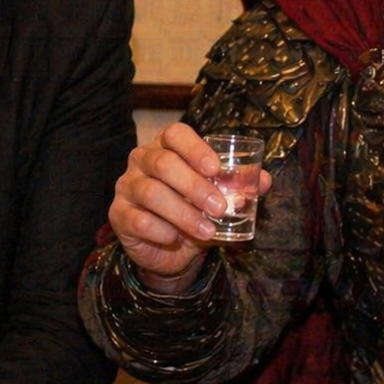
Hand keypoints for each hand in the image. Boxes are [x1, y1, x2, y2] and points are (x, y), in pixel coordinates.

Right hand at [108, 122, 271, 293]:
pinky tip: (175, 238)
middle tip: (220, 208)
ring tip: (206, 230)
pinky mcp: (118, 214)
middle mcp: (142, 160)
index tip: (216, 168)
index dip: (194, 148)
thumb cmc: (193, 211)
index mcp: (166, 147)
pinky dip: (161, 230)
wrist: (168, 249)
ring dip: (183, 213)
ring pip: (151, 193)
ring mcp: (127, 186)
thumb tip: (264, 181)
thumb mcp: (218, 198)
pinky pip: (138, 219)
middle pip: (163, 163)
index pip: (175, 134)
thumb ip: (239, 187)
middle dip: (195, 186)